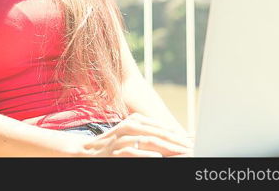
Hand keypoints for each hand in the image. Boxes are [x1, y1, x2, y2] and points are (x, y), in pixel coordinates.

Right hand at [77, 112, 193, 156]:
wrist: (86, 150)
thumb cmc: (112, 143)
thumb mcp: (129, 133)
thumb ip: (148, 131)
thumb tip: (172, 135)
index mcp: (135, 120)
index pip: (161, 127)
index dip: (178, 134)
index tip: (192, 140)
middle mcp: (129, 126)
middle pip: (158, 133)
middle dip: (176, 140)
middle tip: (191, 147)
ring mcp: (122, 138)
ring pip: (149, 141)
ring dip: (167, 147)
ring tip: (181, 151)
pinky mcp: (116, 150)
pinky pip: (133, 152)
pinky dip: (146, 154)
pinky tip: (158, 157)